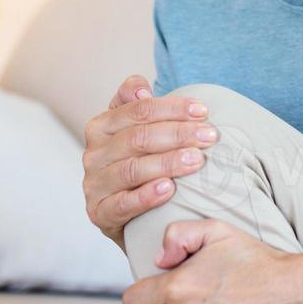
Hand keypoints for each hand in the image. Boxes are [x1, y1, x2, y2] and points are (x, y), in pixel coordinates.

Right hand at [82, 75, 218, 248]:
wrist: (128, 213)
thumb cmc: (139, 162)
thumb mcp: (136, 128)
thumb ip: (136, 102)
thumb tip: (142, 90)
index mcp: (101, 126)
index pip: (138, 110)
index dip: (172, 108)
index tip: (203, 111)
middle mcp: (94, 153)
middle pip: (138, 138)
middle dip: (178, 134)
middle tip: (209, 136)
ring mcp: (94, 184)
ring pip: (132, 169)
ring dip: (167, 163)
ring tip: (197, 160)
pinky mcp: (99, 213)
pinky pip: (122, 204)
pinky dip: (146, 196)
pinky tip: (169, 190)